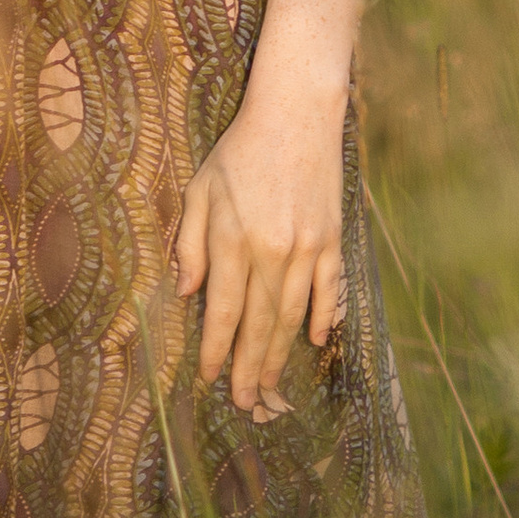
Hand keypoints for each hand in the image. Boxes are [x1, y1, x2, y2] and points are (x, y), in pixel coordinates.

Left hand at [173, 99, 345, 415]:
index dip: (214, 349)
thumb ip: (191, 243)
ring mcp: (306, 248)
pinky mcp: (331, 239)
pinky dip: (322, 316)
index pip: (221, 310)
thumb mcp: (201, 189)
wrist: (295, 115)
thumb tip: (188, 291)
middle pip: (258, 323)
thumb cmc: (240, 152)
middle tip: (243, 402)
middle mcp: (271, 250)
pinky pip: (328, 289)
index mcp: (233, 239)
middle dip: (247, 367)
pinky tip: (315, 340)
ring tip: (270, 386)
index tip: (208, 377)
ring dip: (280, 354)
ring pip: (291, 315)